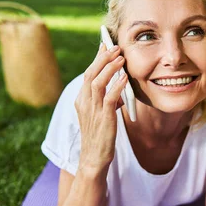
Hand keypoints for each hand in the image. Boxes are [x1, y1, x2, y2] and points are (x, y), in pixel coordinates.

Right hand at [74, 44, 127, 175]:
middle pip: (90, 74)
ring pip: (97, 82)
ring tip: (120, 58)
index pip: (88, 74)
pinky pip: (109, 98)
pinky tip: (125, 78)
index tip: (105, 46)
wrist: (93, 159)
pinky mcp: (103, 119)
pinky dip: (116, 86)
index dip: (97, 59)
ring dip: (109, 68)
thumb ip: (107, 100)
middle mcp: (84, 103)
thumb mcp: (100, 115)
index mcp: (81, 100)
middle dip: (103, 58)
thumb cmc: (99, 137)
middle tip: (115, 47)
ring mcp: (92, 111)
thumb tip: (118, 87)